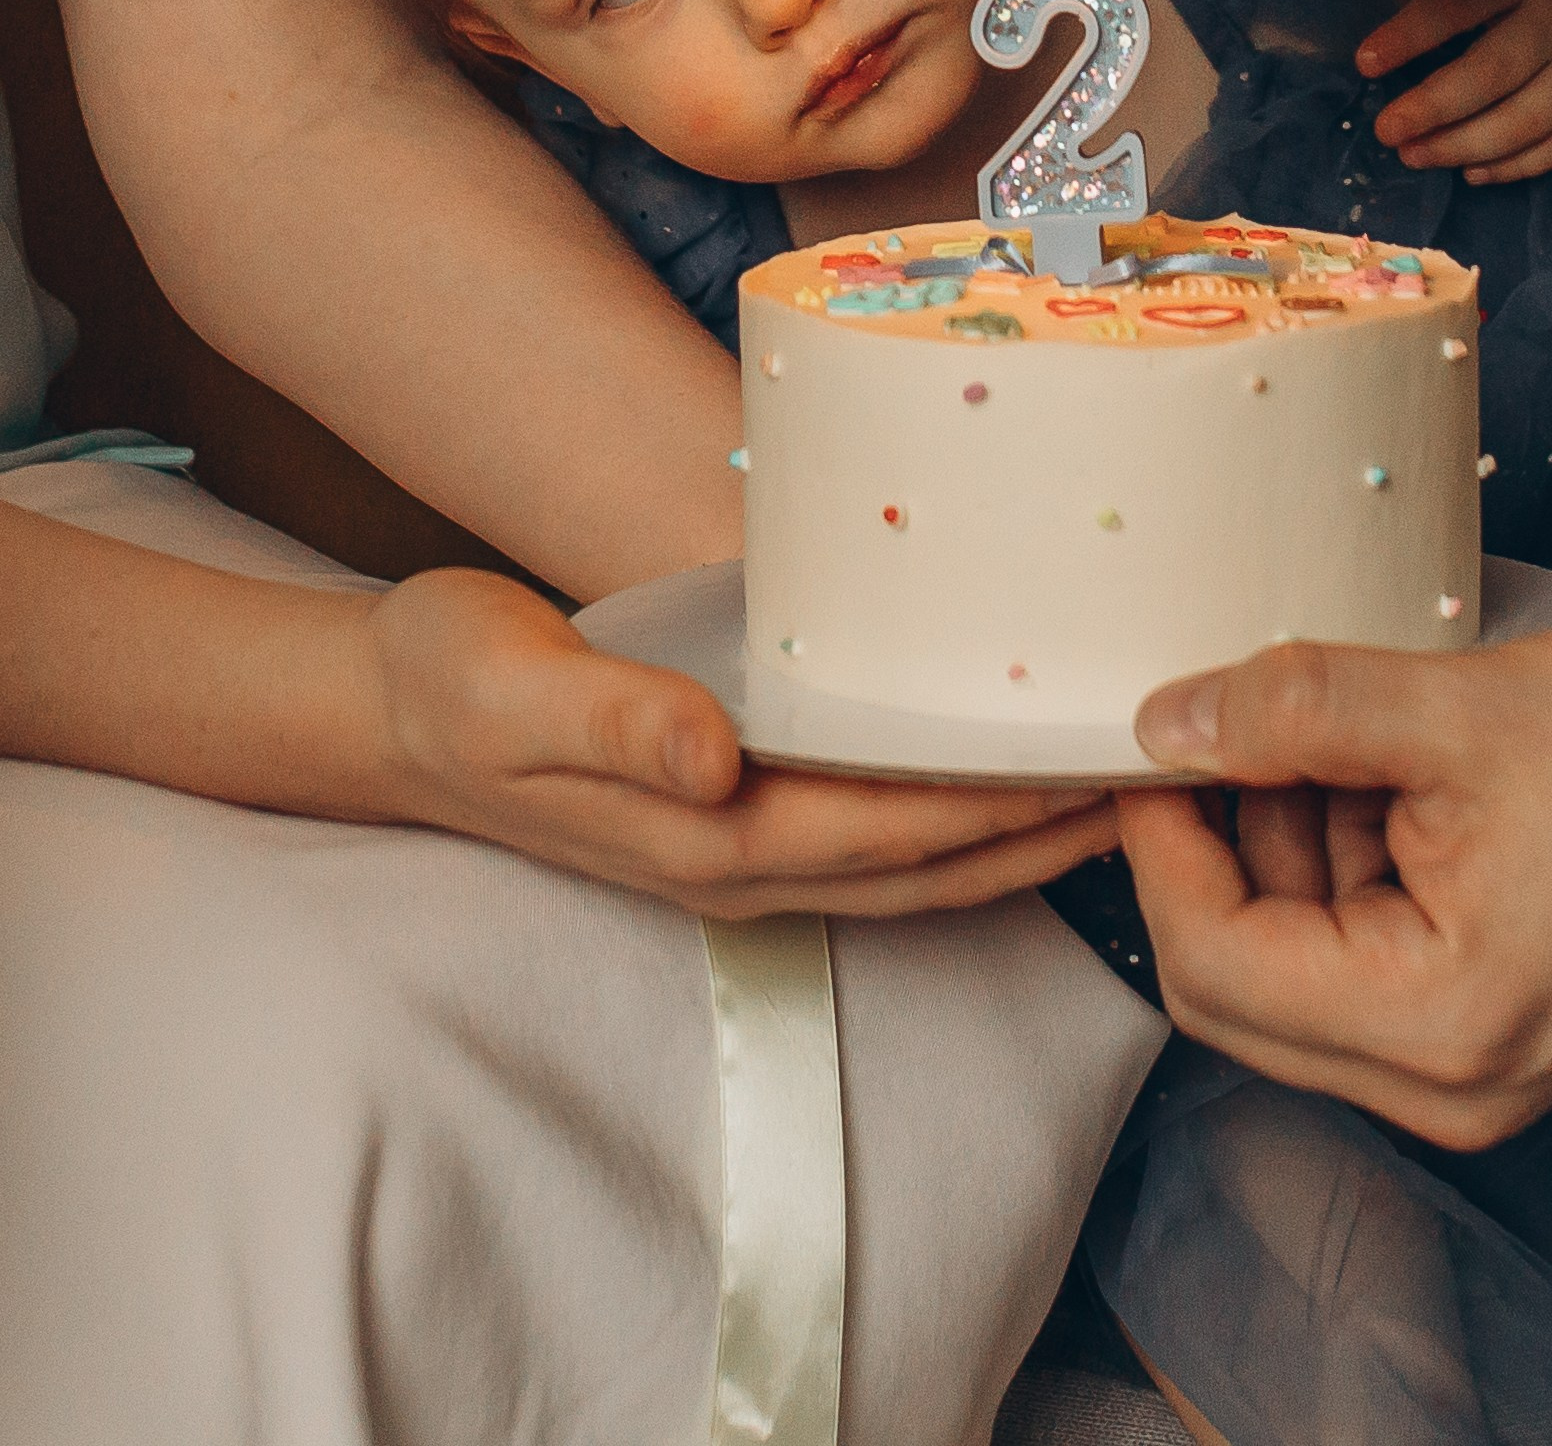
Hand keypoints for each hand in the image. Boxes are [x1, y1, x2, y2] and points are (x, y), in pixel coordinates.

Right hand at [369, 569, 1116, 916]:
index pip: (894, 830)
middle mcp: (737, 858)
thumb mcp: (515, 686)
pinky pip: (874, 832)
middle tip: (1165, 784)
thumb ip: (615, 721)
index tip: (1104, 775)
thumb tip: (714, 757)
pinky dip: (956, 817)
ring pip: (913, 863)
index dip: (1004, 808)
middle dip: (1050, 836)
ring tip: (1120, 788)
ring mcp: (734, 847)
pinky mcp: (728, 813)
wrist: (387, 710)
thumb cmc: (453, 685)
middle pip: (931, 867)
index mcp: (706, 834)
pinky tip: (997, 771)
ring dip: (1019, 837)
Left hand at [1116, 628, 1551, 1147]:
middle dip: (1220, 844)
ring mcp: (1457, 1073)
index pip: (1214, 962)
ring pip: (1286, 964)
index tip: (1157, 742)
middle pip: (1235, 981)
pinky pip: (1345, 961)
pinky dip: (1334, 866)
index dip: (1161, 845)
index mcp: (1435, 1026)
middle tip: (1235, 727)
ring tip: (1346, 742)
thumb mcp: (1464, 710)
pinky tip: (1381, 782)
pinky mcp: (1471, 1035)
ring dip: (1281, 845)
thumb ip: (1302, 712)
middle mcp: (1439, 1086)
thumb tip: (1168, 723)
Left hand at [1355, 0, 1551, 182]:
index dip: (1412, 34)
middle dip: (1432, 109)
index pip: (1462, 1)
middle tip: (1386, 130)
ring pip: (1526, 121)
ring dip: (1464, 146)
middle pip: (1492, 74)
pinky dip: (1518, 165)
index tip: (1365, 61)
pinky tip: (1473, 171)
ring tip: (1414, 154)